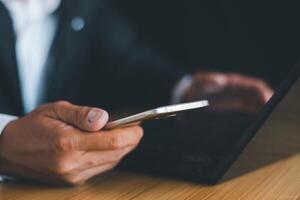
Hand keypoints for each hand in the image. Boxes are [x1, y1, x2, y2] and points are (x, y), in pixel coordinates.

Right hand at [0, 101, 142, 184]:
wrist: (11, 150)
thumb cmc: (33, 127)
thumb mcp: (55, 110)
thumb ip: (82, 114)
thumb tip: (104, 118)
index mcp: (68, 143)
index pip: (110, 141)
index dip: (129, 134)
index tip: (138, 126)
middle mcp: (72, 163)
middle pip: (114, 154)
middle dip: (130, 141)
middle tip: (136, 130)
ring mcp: (72, 175)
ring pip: (110, 163)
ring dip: (122, 150)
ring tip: (126, 136)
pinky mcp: (72, 181)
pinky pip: (100, 169)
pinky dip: (110, 157)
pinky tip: (111, 147)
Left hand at [183, 71, 273, 112]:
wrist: (191, 92)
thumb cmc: (196, 85)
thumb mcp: (200, 81)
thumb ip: (209, 80)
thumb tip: (220, 80)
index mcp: (234, 82)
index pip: (254, 86)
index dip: (264, 92)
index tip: (268, 100)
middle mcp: (240, 89)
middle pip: (260, 94)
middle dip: (269, 102)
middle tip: (275, 112)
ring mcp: (238, 97)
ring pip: (257, 102)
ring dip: (265, 108)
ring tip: (271, 118)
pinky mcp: (235, 105)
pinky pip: (250, 108)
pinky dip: (257, 113)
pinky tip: (260, 120)